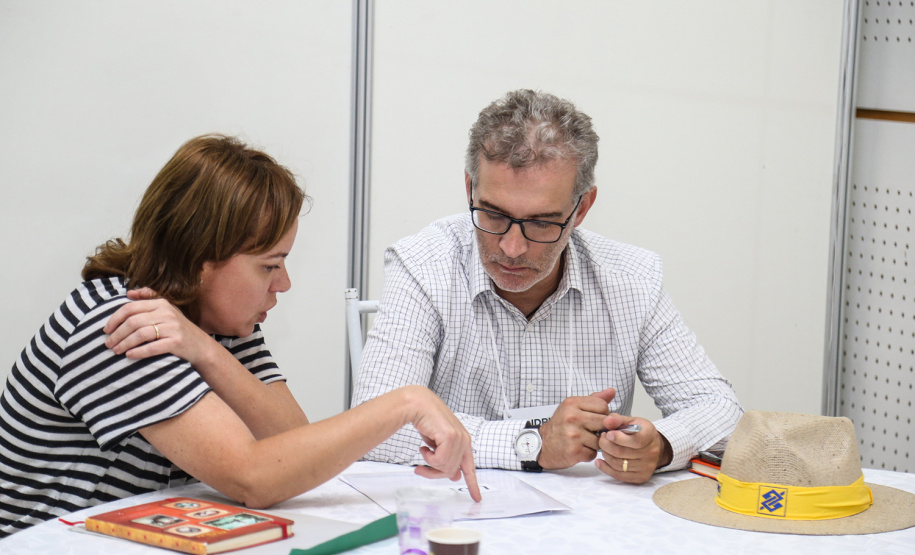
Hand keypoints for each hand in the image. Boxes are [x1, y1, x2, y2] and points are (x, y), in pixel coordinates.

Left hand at [104, 287, 214, 366]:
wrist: (200, 346)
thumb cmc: (178, 328)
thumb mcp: (167, 310)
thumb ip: (149, 298)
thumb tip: (129, 292)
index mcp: (161, 303)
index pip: (131, 308)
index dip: (115, 319)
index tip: (105, 330)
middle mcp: (167, 313)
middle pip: (133, 322)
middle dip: (117, 333)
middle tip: (108, 344)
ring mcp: (173, 327)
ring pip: (140, 334)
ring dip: (124, 343)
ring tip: (115, 351)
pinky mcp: (177, 342)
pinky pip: (152, 347)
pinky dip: (138, 352)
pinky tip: (129, 355)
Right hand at [405, 387, 481, 501]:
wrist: (418, 405)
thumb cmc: (427, 422)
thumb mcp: (438, 445)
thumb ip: (447, 458)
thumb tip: (454, 477)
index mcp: (464, 443)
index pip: (470, 468)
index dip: (473, 484)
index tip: (477, 498)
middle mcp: (465, 441)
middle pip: (451, 471)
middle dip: (433, 473)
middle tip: (420, 469)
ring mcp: (459, 439)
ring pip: (445, 467)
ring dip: (429, 463)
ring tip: (423, 451)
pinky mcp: (451, 437)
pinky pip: (439, 460)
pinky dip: (427, 457)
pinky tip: (423, 445)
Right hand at [537, 387, 615, 469]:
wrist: (543, 444)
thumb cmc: (560, 425)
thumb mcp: (573, 407)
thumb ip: (594, 400)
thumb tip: (612, 391)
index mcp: (572, 403)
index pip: (602, 406)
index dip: (602, 414)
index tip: (594, 418)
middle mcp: (572, 417)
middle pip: (604, 422)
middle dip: (601, 429)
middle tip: (591, 431)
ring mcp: (573, 435)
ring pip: (600, 440)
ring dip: (595, 443)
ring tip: (584, 440)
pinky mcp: (574, 451)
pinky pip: (593, 453)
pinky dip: (588, 453)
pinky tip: (579, 449)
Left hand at [593, 413, 672, 484]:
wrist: (654, 446)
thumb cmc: (640, 432)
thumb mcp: (632, 421)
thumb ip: (618, 419)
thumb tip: (606, 422)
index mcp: (649, 435)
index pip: (635, 440)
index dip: (618, 438)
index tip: (608, 433)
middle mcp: (651, 453)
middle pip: (622, 452)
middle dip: (606, 445)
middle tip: (601, 439)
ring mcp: (646, 467)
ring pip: (618, 464)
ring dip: (605, 455)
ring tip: (602, 448)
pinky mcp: (641, 477)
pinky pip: (620, 476)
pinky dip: (606, 469)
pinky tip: (599, 462)